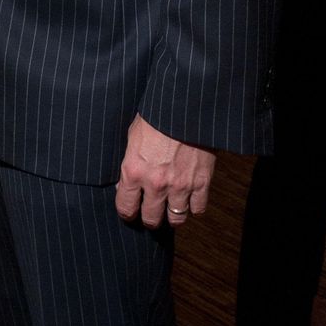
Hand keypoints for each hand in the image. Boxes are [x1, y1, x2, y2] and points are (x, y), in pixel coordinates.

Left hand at [115, 114, 214, 228]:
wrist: (185, 105)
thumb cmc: (156, 115)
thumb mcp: (133, 136)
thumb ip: (129, 164)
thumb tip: (124, 185)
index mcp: (134, 171)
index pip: (126, 208)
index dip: (127, 212)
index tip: (131, 211)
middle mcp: (155, 183)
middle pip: (151, 219)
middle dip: (150, 218)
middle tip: (151, 212)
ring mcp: (180, 185)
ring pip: (176, 219)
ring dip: (173, 215)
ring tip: (171, 208)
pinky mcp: (202, 183)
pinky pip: (198, 209)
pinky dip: (194, 206)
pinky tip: (190, 198)